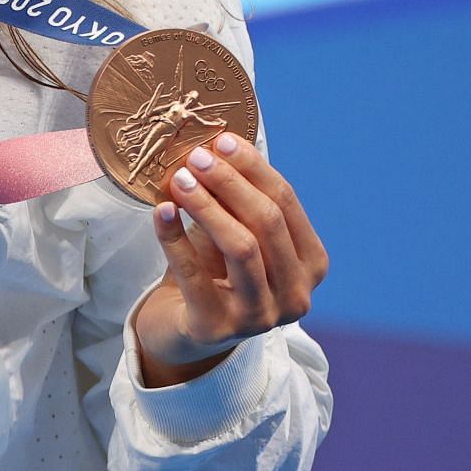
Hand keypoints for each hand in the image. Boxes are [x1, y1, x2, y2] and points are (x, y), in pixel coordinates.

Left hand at [132, 132, 328, 387]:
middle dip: (231, 183)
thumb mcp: (235, 233)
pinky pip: (194, 274)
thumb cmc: (215, 272)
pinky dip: (175, 238)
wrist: (183, 329)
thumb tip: (218, 144)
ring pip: (241, 248)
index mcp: (310, 265)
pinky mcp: (217, 329)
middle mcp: (296, 295)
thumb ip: (237, 198)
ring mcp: (260, 317)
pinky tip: (160, 210)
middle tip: (196, 156)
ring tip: (179, 179)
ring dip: (207, 207)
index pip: (287, 205)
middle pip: (268, 224)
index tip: (222, 140)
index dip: (255, 169)